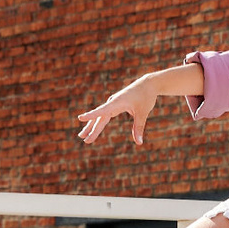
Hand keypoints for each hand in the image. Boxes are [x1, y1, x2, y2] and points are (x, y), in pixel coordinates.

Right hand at [76, 64, 198, 148]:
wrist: (148, 84)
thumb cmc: (145, 97)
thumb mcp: (143, 113)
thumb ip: (139, 128)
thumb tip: (139, 143)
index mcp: (117, 102)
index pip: (102, 111)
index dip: (91, 115)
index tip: (80, 118)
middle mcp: (112, 103)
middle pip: (99, 117)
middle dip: (91, 129)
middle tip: (84, 139)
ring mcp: (112, 104)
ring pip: (100, 117)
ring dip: (92, 126)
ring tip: (82, 135)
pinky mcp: (115, 105)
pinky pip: (104, 115)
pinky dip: (98, 122)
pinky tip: (93, 128)